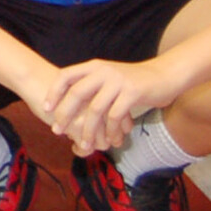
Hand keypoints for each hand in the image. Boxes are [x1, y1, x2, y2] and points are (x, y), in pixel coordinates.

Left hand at [40, 57, 179, 153]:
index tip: (45, 109)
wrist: (164, 75)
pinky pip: (115, 116)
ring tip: (84, 144)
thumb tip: (69, 105)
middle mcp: (103, 71)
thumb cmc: (133, 82)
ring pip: (96, 109)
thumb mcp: (109, 78)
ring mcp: (118, 81)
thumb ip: (92, 86)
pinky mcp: (132, 92)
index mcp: (94, 66)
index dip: (54, 92)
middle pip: (76, 93)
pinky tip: (109, 141)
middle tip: (57, 130)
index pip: (66, 76)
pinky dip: (110, 130)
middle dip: (64, 113)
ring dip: (88, 129)